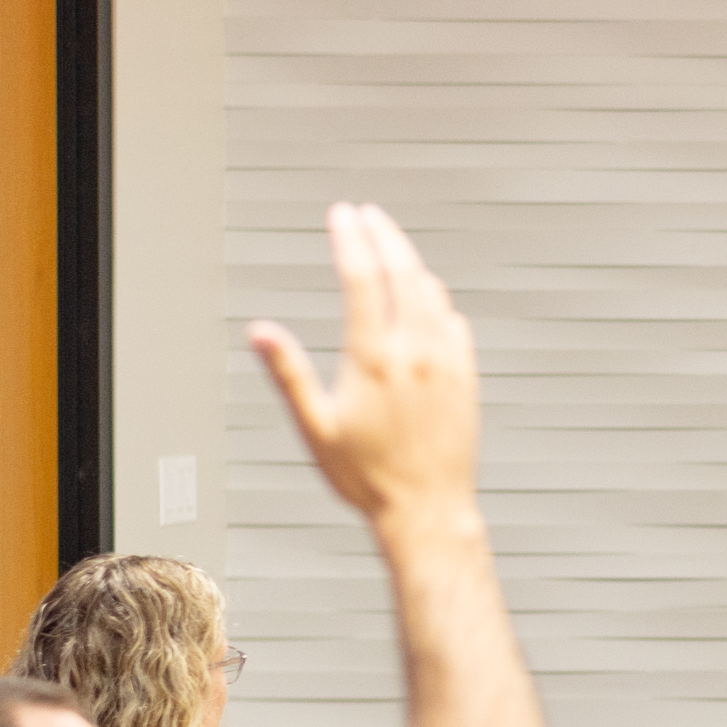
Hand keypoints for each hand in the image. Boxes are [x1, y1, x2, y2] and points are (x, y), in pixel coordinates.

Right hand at [248, 203, 480, 530]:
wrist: (427, 511)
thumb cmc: (368, 478)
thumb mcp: (316, 428)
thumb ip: (289, 373)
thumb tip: (260, 332)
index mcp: (374, 359)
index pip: (362, 277)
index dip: (350, 238)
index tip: (341, 215)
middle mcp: (415, 353)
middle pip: (401, 271)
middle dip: (382, 235)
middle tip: (366, 215)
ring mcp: (446, 363)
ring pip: (431, 292)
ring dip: (410, 261)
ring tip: (392, 246)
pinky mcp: (466, 378)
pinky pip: (454, 323)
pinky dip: (437, 299)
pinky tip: (428, 298)